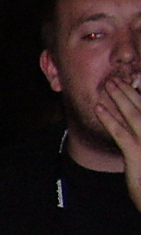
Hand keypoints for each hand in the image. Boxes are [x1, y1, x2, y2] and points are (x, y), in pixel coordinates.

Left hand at [96, 77, 140, 211]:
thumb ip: (139, 144)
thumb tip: (134, 132)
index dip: (140, 96)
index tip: (134, 81)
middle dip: (130, 91)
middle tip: (117, 78)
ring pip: (134, 115)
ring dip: (119, 98)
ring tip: (109, 84)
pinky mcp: (138, 156)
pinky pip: (121, 133)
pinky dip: (108, 119)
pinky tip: (98, 108)